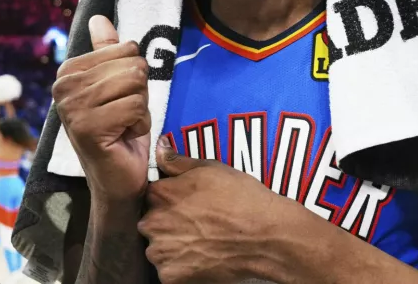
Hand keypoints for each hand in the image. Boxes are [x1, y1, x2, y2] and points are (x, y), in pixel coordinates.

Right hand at [52, 15, 150, 202]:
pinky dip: (141, 124)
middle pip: (132, 65)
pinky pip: (136, 106)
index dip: (134, 75)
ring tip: (124, 125)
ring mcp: (72, 108)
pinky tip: (124, 137)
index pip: (127, 49)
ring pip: (136, 84)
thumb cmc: (120, 130)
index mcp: (68, 72)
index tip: (118, 99)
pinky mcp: (86, 128)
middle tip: (124, 115)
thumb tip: (99, 19)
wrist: (117, 179)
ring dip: (141, 108)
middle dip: (140, 92)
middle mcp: (63, 87)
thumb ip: (108, 52)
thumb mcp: (117, 86)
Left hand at [138, 139, 302, 282]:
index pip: (153, 197)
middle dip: (169, 225)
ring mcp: (160, 253)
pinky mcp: (170, 277)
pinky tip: (204, 258)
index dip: (172, 201)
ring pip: (159, 250)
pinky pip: (169, 272)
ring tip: (203, 243)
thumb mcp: (211, 169)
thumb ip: (178, 161)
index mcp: (160, 194)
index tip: (189, 205)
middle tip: (199, 226)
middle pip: (153, 224)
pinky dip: (183, 269)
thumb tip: (159, 147)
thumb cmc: (242, 199)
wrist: (265, 236)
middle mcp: (153, 223)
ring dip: (174, 248)